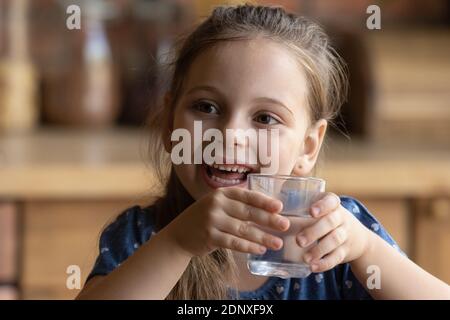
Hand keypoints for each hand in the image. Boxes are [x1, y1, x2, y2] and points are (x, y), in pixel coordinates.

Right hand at [164, 187, 290, 256]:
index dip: (264, 201)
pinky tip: (260, 249)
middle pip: (248, 212)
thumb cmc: (205, 218)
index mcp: (221, 193)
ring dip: (262, 237)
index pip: (247, 195)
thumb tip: (269, 211)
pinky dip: (248, 247)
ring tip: (277, 243)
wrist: (179, 234)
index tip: (280, 207)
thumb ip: (237, 204)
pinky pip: (234, 243)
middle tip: (285, 225)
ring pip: (243, 230)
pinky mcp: (210, 236)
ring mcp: (212, 220)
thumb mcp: (218, 205)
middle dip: (269, 220)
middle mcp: (216, 204)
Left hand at [296, 192, 371, 272]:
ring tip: (305, 258)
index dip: (322, 206)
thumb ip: (300, 200)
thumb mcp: (319, 206)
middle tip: (299, 241)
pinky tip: (313, 267)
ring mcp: (345, 234)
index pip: (331, 201)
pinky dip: (325, 263)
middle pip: (330, 223)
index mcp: (332, 204)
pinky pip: (337, 257)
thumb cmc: (327, 217)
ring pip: (334, 240)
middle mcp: (341, 217)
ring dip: (319, 250)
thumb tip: (272, 195)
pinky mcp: (346, 251)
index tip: (311, 212)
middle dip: (314, 232)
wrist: (357, 237)